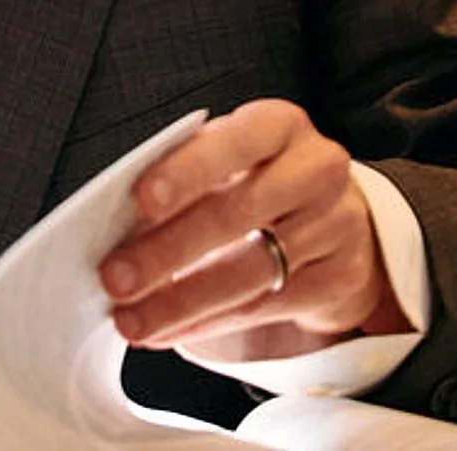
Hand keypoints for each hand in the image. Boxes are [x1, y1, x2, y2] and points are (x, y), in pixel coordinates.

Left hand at [98, 99, 409, 363]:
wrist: (339, 219)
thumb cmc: (261, 180)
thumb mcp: (230, 161)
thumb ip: (183, 179)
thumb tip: (116, 226)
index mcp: (280, 125)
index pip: (233, 142)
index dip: (187, 171)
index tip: (141, 200)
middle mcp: (316, 169)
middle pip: (236, 213)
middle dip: (167, 251)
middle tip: (115, 278)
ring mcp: (336, 225)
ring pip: (249, 270)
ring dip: (181, 300)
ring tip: (132, 319)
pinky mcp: (341, 278)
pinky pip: (266, 307)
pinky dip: (209, 322)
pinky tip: (171, 331)